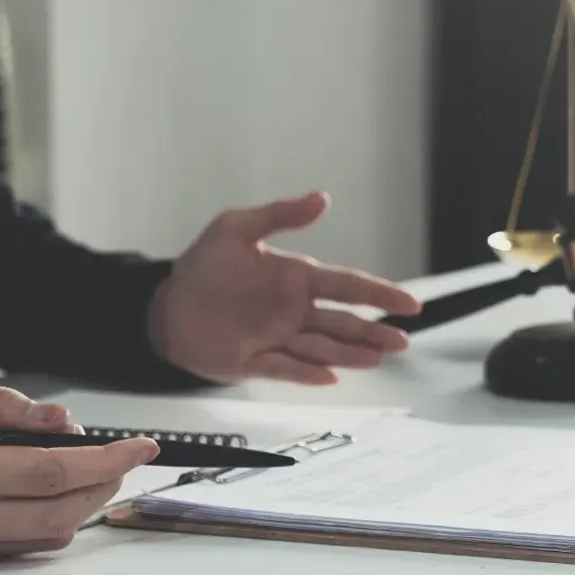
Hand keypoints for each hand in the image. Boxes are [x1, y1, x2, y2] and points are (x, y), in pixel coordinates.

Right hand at [0, 370, 157, 561]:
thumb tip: (56, 418)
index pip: (44, 473)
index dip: (102, 460)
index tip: (141, 445)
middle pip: (52, 515)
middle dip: (103, 487)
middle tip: (127, 458)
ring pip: (37, 538)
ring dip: (80, 507)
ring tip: (99, 471)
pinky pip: (10, 547)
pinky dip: (46, 521)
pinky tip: (58, 494)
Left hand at [149, 192, 422, 384]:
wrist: (165, 306)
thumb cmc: (201, 265)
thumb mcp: (236, 228)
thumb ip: (281, 215)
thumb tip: (324, 198)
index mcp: (296, 278)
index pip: (347, 285)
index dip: (380, 294)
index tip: (409, 303)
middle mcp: (294, 310)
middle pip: (343, 322)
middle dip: (373, 331)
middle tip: (402, 340)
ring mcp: (278, 337)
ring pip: (322, 347)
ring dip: (350, 353)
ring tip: (377, 358)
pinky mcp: (256, 362)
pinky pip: (287, 368)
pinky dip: (308, 373)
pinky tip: (330, 376)